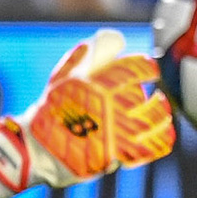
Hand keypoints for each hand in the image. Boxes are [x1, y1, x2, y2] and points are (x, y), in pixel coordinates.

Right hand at [0, 30, 174, 197]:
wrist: (34, 149)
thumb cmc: (48, 112)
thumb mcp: (60, 79)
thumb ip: (82, 59)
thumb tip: (106, 40)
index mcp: (96, 85)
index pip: (132, 70)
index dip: (146, 66)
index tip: (151, 68)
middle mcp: (107, 109)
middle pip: (146, 100)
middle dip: (157, 98)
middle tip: (158, 96)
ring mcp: (112, 135)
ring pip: (150, 125)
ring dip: (161, 118)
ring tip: (162, 115)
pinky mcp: (114, 157)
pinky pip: (147, 149)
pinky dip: (159, 141)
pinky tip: (163, 135)